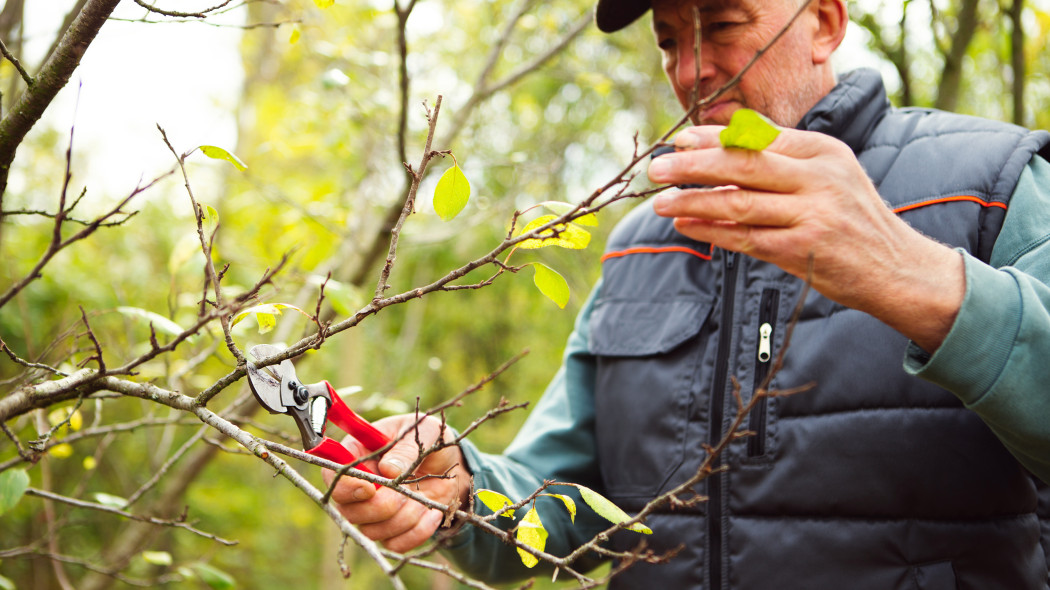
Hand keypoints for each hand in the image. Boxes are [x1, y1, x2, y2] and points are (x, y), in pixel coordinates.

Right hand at [323, 414, 470, 551]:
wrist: (451, 463)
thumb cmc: (429, 439)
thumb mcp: (424, 432)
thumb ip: (406, 447)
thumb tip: (388, 470)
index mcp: (357, 454)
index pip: (333, 476)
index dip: (345, 487)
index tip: (370, 489)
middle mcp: (358, 486)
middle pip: (348, 511)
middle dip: (380, 507)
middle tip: (405, 493)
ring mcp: (372, 511)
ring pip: (371, 531)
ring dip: (402, 519)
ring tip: (424, 499)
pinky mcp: (391, 529)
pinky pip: (394, 544)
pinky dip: (416, 532)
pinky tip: (432, 513)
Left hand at [648, 125, 964, 351]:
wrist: (897, 268)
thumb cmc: (852, 218)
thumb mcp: (828, 174)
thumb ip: (782, 157)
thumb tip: (722, 141)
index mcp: (822, 151)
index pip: (756, 138)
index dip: (712, 139)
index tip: (678, 140)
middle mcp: (819, 178)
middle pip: (743, 166)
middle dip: (693, 166)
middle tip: (657, 169)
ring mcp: (812, 215)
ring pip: (739, 204)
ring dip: (694, 202)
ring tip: (661, 203)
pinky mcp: (803, 250)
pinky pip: (746, 239)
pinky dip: (712, 232)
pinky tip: (687, 227)